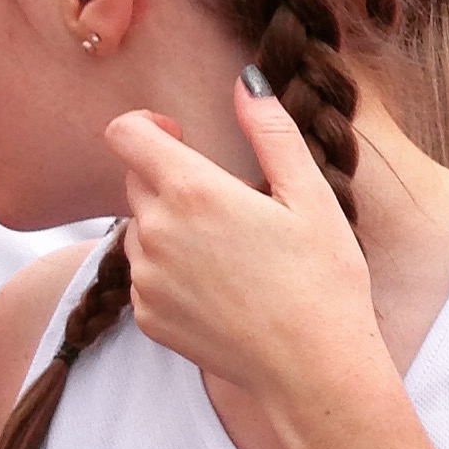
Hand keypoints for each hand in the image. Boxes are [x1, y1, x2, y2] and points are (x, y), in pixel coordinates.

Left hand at [106, 71, 388, 419]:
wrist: (312, 366)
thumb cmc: (323, 277)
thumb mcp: (311, 196)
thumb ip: (272, 133)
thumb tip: (246, 83)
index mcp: (193, 192)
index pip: (126, 134)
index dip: (149, 125)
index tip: (185, 137)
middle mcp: (154, 232)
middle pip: (137, 180)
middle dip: (173, 178)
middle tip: (233, 204)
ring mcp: (146, 278)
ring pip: (141, 229)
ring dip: (173, 226)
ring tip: (235, 253)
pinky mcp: (147, 315)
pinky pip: (148, 275)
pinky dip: (175, 270)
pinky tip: (225, 287)